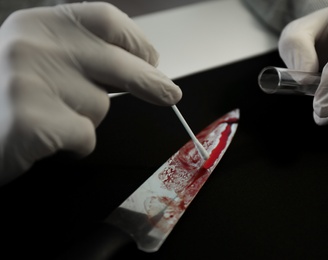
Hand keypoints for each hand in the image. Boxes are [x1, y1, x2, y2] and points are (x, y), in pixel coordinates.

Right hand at [0, 2, 181, 184]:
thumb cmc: (5, 94)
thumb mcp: (37, 58)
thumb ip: (81, 55)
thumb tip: (140, 65)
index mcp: (38, 24)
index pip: (106, 20)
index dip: (136, 42)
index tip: (152, 59)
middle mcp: (34, 45)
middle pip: (118, 64)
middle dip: (150, 82)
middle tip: (169, 93)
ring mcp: (30, 82)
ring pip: (100, 105)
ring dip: (87, 117)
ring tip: (52, 117)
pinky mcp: (31, 121)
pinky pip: (84, 135)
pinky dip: (75, 143)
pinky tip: (49, 139)